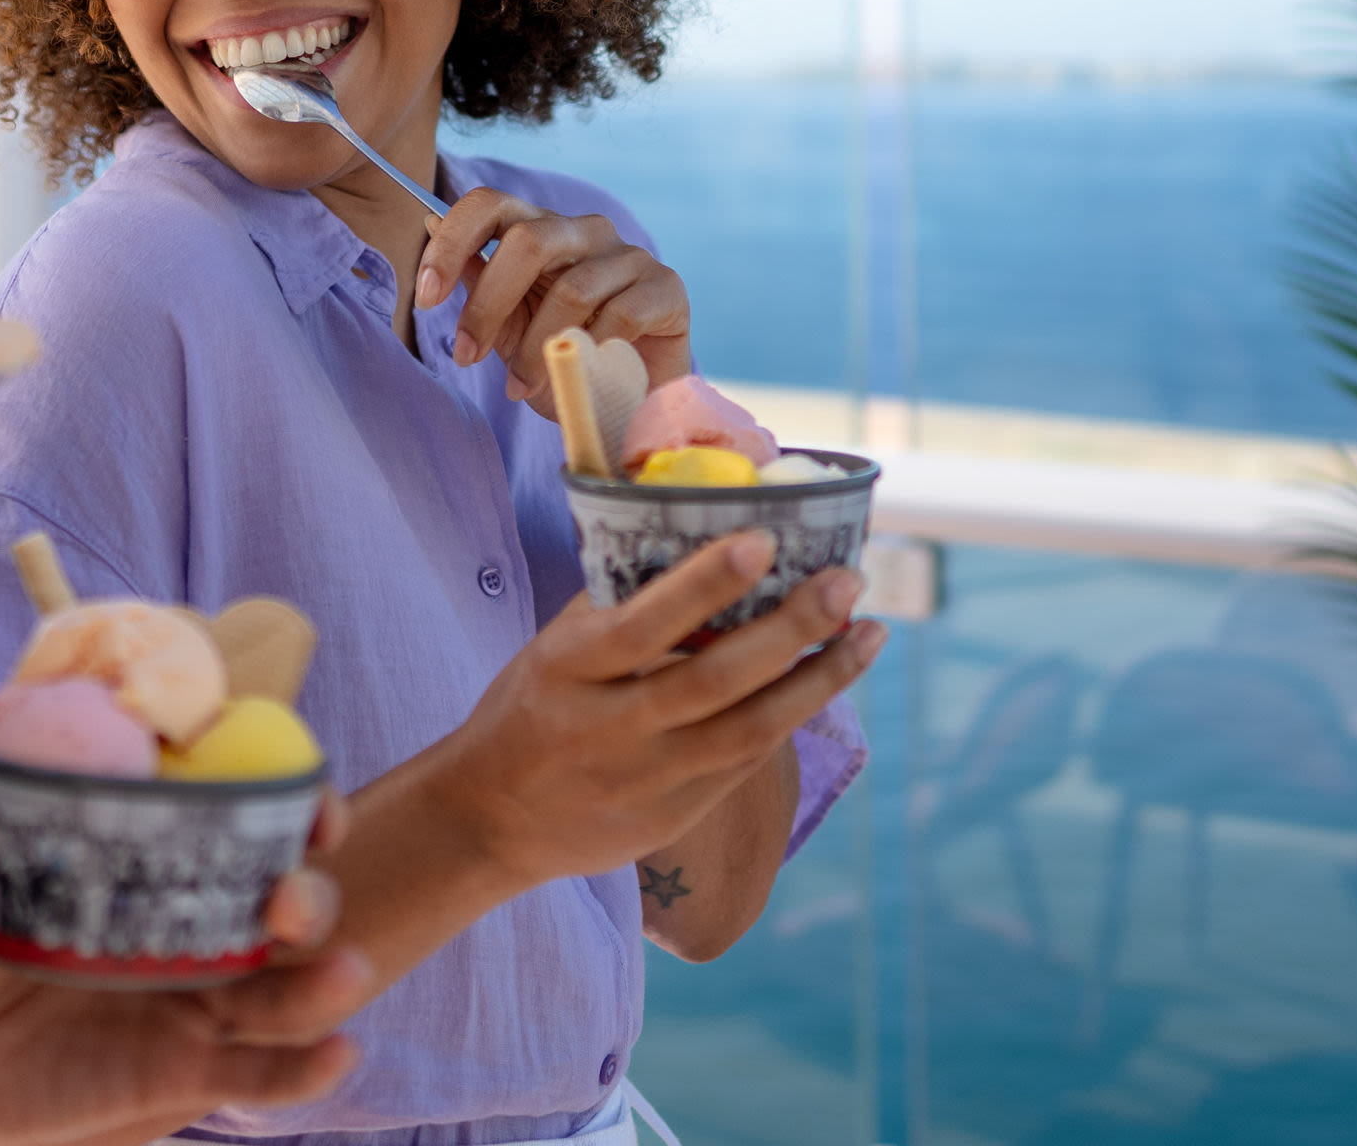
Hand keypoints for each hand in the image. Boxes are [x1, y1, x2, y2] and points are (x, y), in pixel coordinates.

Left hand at [0, 809, 370, 1145]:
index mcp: (154, 867)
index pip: (240, 819)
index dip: (288, 800)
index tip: (305, 795)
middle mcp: (198, 927)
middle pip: (283, 901)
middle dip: (307, 893)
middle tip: (291, 896)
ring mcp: (202, 1001)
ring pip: (285, 987)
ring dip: (325, 979)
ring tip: (349, 973)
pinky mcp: (191, 1070)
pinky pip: (260, 1072)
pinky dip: (302, 1070)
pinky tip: (340, 1057)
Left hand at [410, 188, 691, 410]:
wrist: (630, 402)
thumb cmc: (566, 358)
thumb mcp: (511, 327)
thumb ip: (479, 281)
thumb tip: (430, 219)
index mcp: (540, 230)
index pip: (489, 205)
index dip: (451, 243)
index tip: (425, 297)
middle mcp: (584, 232)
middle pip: (527, 241)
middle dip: (488, 304)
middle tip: (466, 356)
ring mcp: (629, 256)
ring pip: (571, 288)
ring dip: (537, 347)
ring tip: (519, 389)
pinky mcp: (666, 288)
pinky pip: (620, 314)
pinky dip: (590, 351)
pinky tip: (575, 377)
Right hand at [414, 530, 881, 891]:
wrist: (487, 820)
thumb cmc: (530, 708)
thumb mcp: (553, 648)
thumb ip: (618, 602)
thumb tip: (699, 535)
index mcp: (569, 669)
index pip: (644, 623)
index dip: (705, 583)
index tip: (764, 540)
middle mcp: (608, 728)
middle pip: (714, 680)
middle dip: (791, 628)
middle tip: (847, 581)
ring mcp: (643, 782)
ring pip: (749, 732)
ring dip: (819, 680)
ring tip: (869, 633)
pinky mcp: (670, 820)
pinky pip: (744, 764)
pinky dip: (791, 718)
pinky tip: (827, 679)